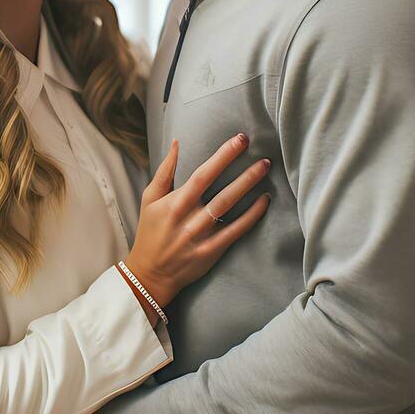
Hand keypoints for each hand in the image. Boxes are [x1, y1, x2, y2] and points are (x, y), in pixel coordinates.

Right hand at [125, 136, 270, 307]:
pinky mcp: (211, 252)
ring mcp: (201, 237)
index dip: (223, 156)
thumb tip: (177, 143)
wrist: (150, 273)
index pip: (203, 175)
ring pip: (230, 209)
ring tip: (265, 170)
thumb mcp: (149, 199)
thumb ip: (165, 171)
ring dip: (249, 188)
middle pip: (221, 193)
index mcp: (175, 203)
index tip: (240, 140)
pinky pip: (236, 232)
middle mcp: (189, 219)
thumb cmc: (150, 232)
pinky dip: (252, 216)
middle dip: (244, 173)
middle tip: (264, 157)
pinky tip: (264, 201)